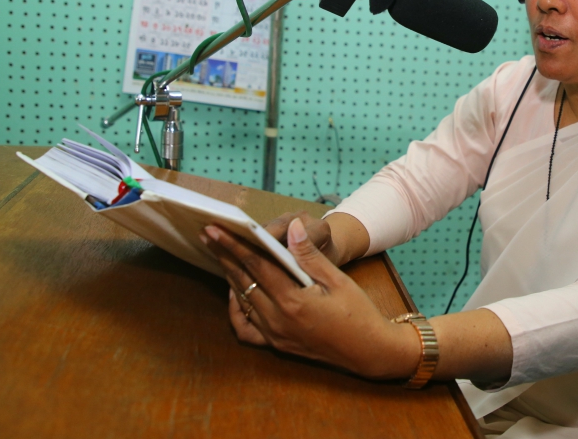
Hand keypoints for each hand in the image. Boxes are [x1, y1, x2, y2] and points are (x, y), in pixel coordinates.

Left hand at [203, 219, 419, 379]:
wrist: (370, 350)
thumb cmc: (358, 313)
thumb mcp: (339, 279)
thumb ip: (309, 255)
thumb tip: (291, 228)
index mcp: (293, 302)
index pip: (256, 266)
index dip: (234, 245)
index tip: (215, 229)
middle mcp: (278, 321)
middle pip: (242, 281)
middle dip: (224, 256)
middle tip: (207, 236)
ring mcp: (275, 335)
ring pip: (242, 302)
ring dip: (229, 277)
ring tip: (220, 256)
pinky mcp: (277, 345)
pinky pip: (246, 328)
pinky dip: (237, 309)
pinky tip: (237, 292)